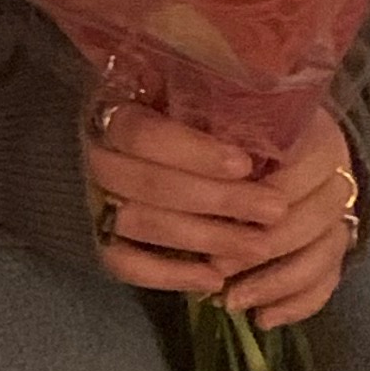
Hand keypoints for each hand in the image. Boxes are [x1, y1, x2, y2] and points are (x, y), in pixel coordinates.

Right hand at [87, 95, 360, 328]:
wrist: (159, 140)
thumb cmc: (191, 110)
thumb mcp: (200, 91)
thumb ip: (215, 101)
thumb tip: (263, 117)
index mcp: (114, 108)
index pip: (141, 133)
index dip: (192, 152)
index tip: (245, 164)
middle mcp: (96, 153)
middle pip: (145, 183)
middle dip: (216, 199)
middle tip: (275, 209)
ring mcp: (94, 198)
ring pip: (138, 224)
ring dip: (204, 238)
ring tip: (259, 246)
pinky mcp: (101, 239)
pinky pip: (123, 264)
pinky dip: (168, 275)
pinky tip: (214, 279)